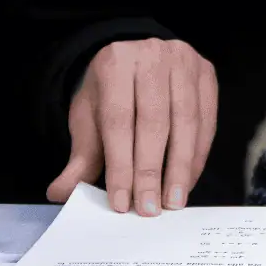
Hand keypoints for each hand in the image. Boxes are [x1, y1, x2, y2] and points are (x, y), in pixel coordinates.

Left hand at [47, 39, 217, 214]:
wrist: (137, 62)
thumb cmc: (112, 94)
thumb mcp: (90, 118)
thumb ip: (80, 156)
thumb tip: (58, 193)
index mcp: (115, 62)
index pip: (118, 120)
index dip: (121, 165)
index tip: (122, 202)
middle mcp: (152, 55)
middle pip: (154, 122)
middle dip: (151, 171)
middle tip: (149, 209)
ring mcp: (184, 62)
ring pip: (185, 123)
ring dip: (180, 169)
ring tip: (172, 202)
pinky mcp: (207, 75)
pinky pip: (206, 122)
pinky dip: (197, 157)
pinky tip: (187, 181)